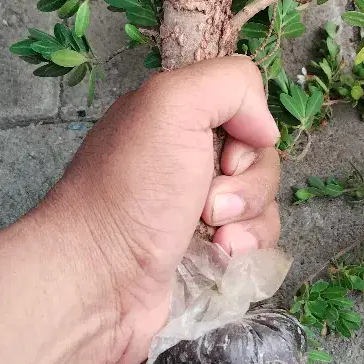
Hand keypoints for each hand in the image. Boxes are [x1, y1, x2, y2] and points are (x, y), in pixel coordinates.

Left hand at [49, 55, 280, 363]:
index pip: (245, 107)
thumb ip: (230, 84)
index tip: (225, 153)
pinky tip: (218, 256)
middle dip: (248, 182)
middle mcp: (188, 157)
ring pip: (265, 200)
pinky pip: (258, 240)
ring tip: (213, 236)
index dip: (247, 130)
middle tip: (210, 203)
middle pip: (260, 156)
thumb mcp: (171, 103)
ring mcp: (200, 207)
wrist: (98, 280)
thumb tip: (264, 127)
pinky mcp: (211, 250)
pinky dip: (246, 248)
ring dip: (248, 219)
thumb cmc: (130, 191)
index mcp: (175, 116)